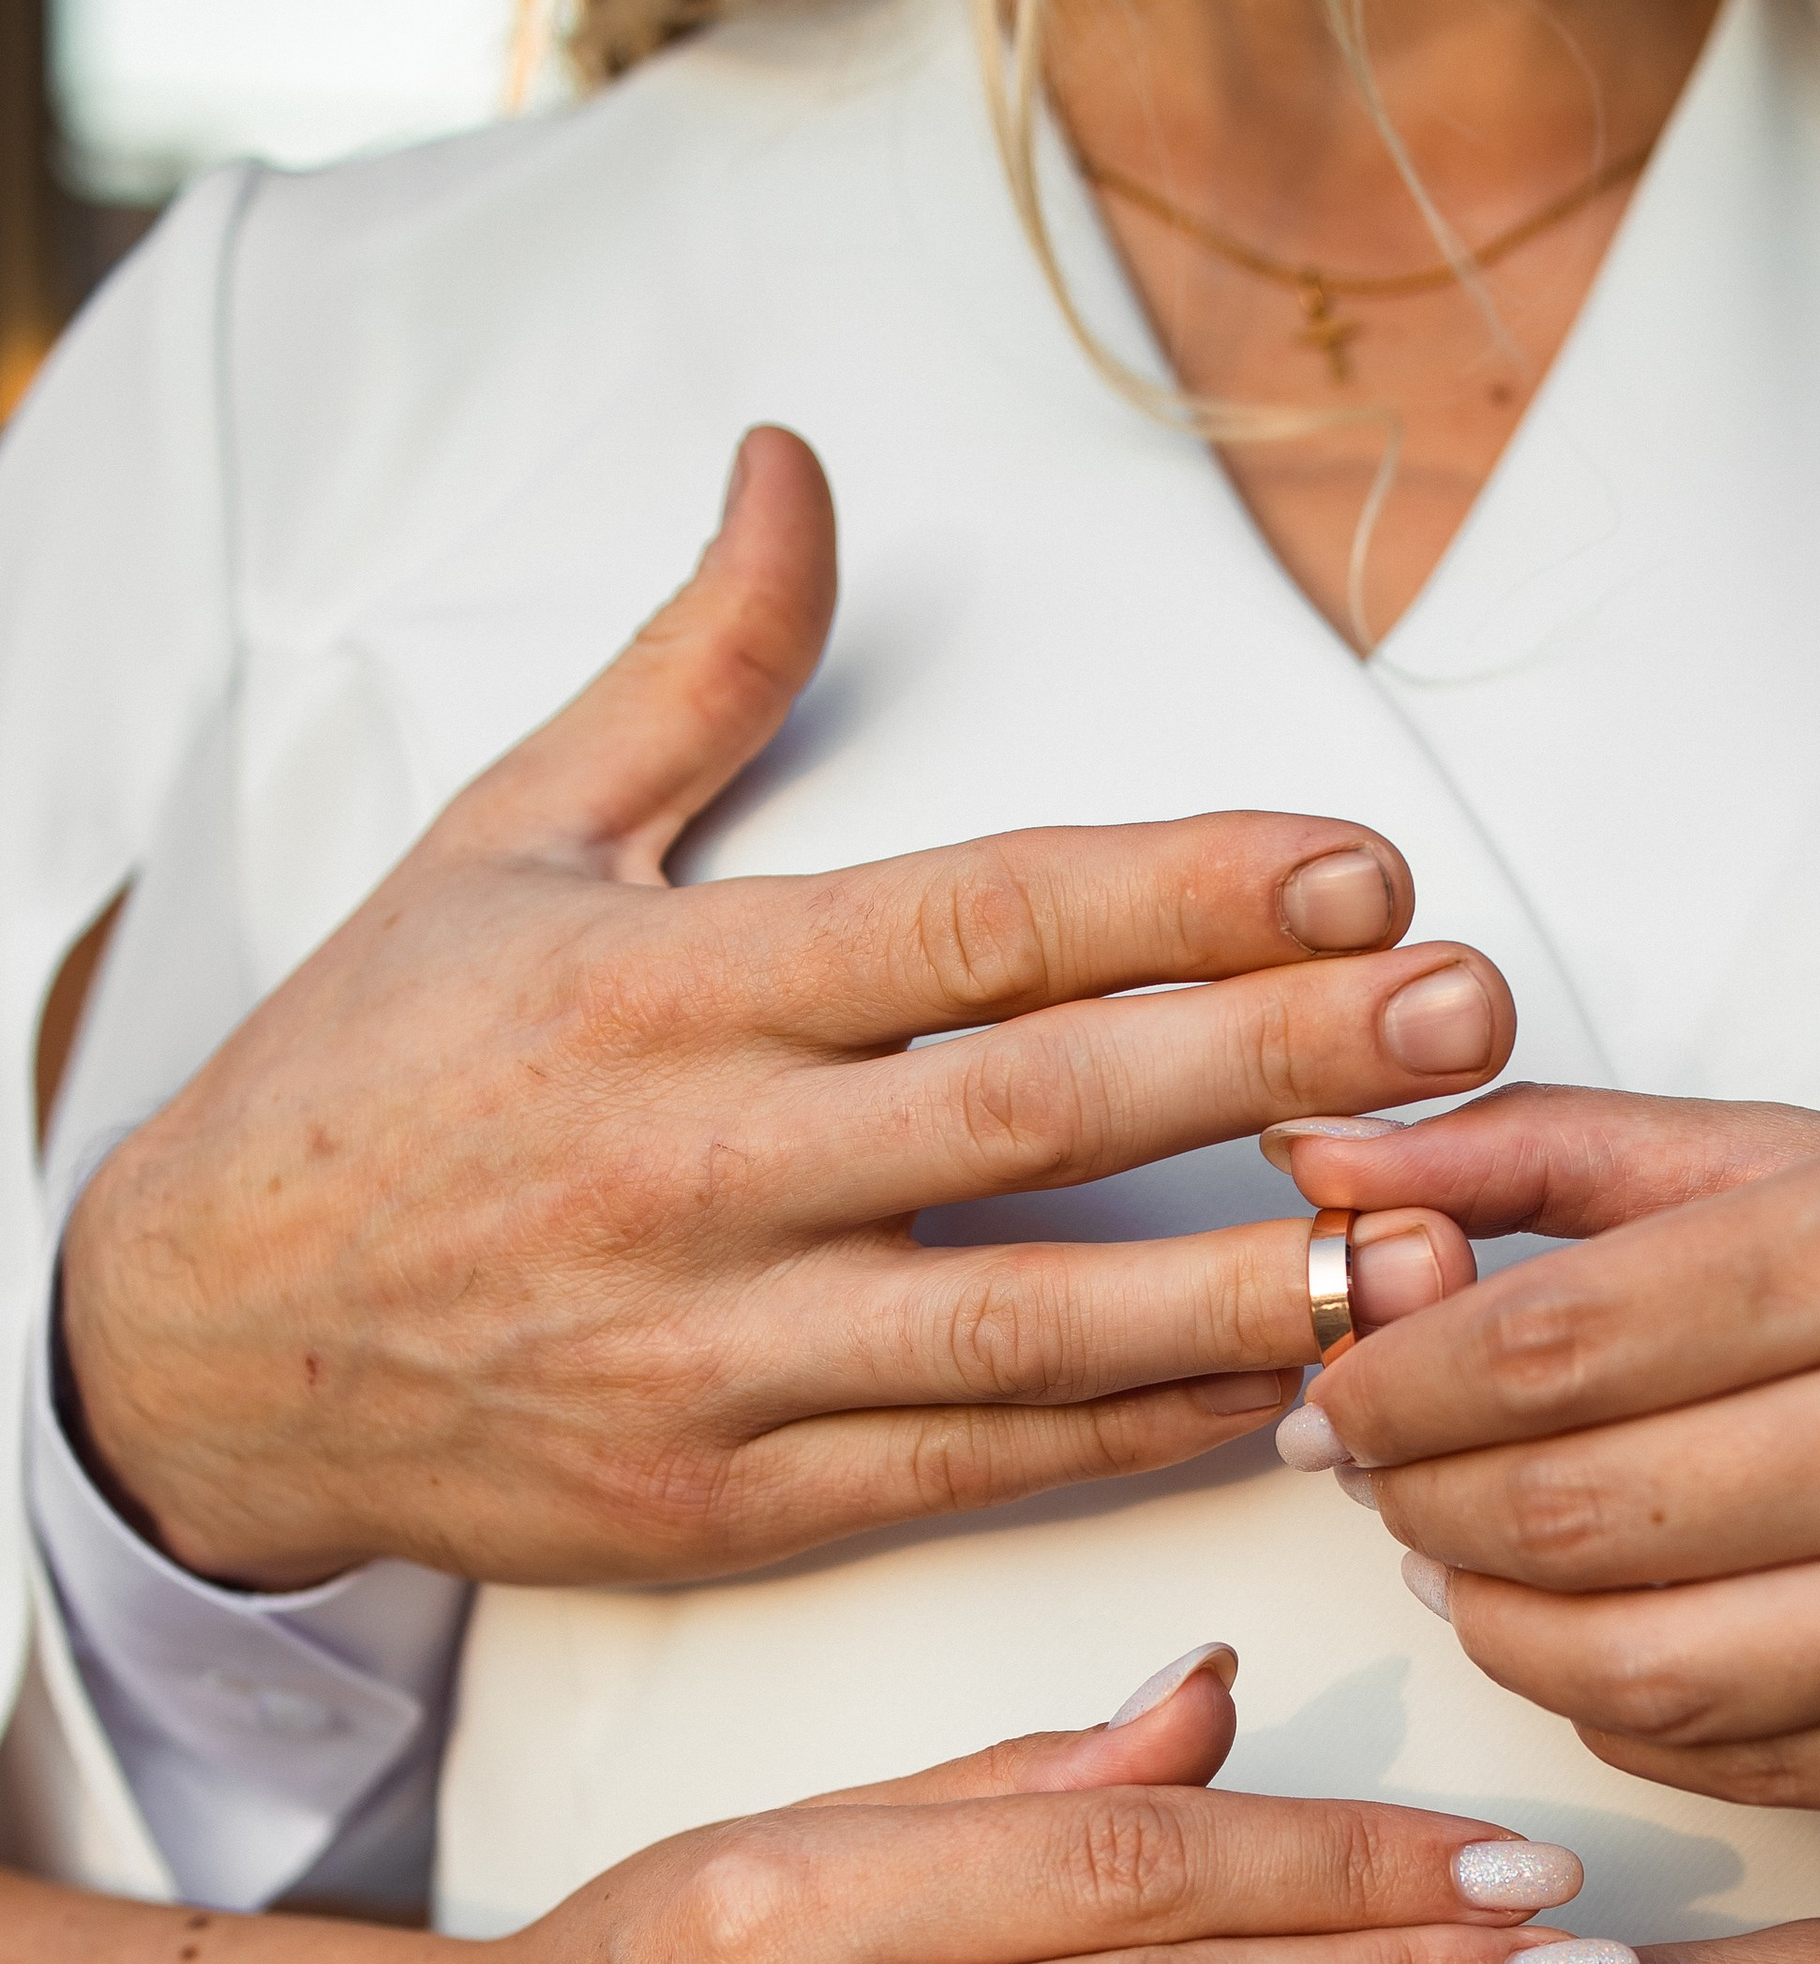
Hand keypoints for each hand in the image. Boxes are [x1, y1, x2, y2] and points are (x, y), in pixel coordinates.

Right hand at [61, 428, 1503, 1591]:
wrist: (203, 1344)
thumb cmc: (373, 1076)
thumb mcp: (506, 836)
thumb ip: (690, 667)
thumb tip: (795, 463)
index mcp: (668, 986)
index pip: (977, 918)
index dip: (1186, 891)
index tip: (1360, 867)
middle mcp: (703, 1170)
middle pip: (1043, 1107)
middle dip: (1277, 1058)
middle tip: (1471, 1013)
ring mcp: (721, 1354)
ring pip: (1035, 1323)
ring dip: (1255, 1285)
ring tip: (1437, 1239)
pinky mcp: (730, 1500)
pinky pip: (974, 1465)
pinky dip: (1137, 1433)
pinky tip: (1280, 1388)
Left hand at [1267, 1084, 1819, 1808]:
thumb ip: (1557, 1158)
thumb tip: (1320, 1168)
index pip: (1556, 1344)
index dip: (1396, 1383)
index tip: (1337, 1385)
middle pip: (1576, 1515)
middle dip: (1422, 1506)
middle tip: (1380, 1478)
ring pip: (1636, 1671)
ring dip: (1497, 1627)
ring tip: (1465, 1561)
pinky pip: (1734, 1758)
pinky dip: (1617, 1713)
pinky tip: (1596, 1639)